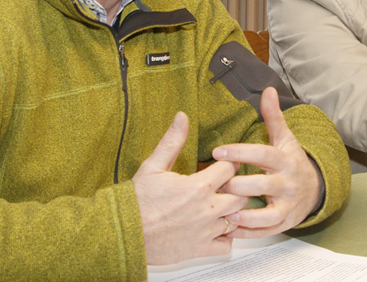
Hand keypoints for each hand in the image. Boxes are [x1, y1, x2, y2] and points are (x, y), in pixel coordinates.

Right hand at [132, 112, 249, 264]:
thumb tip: (182, 117)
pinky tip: (215, 228)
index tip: (222, 166)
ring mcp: (206, 231)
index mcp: (198, 186)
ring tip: (221, 206)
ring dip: (232, 212)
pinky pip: (227, 244)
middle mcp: (207, 209)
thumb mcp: (153, 166)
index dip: (227, 165)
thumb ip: (172, 141)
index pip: (230, 169)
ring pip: (237, 219)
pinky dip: (225, 237)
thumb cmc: (137, 201)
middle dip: (236, 188)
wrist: (124, 233)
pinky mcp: (201, 249)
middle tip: (225, 187)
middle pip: (241, 194)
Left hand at [212, 87, 323, 238]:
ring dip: (244, 214)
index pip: (263, 155)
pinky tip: (229, 228)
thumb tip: (268, 90)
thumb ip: (273, 117)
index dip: (241, 153)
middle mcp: (288, 184)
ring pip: (266, 214)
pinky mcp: (284, 223)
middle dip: (239, 186)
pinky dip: (247, 232)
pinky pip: (265, 231)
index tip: (218, 152)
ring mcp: (287, 205)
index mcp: (285, 161)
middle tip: (217, 184)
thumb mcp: (285, 139)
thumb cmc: (292, 162)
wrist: (315, 190)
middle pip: (264, 185)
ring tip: (224, 210)